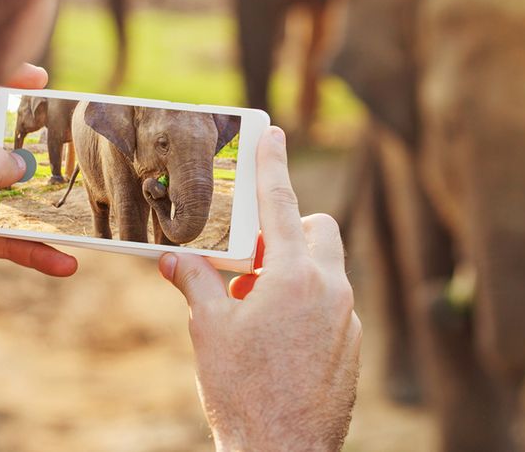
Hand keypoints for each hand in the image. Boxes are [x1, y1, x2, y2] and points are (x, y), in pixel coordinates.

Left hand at [0, 64, 77, 346]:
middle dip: (35, 147)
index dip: (2, 85)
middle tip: (71, 144)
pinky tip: (63, 264)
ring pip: (10, 196)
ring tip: (80, 213)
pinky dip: (36, 250)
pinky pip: (10, 238)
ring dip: (45, 210)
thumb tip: (18, 161)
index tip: (40, 80)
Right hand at [158, 127, 360, 450]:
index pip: (281, 204)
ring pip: (327, 269)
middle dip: (288, 231)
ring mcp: (347, 318)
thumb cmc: (241, 391)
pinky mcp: (352, 344)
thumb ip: (194, 282)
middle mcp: (330, 289)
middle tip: (251, 259)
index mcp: (293, 277)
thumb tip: (173, 257)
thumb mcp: (208, 330)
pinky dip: (306, 304)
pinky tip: (276, 337)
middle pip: (318, 230)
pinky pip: (332, 304)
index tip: (273, 133)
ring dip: (294, 271)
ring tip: (254, 306)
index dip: (273, 165)